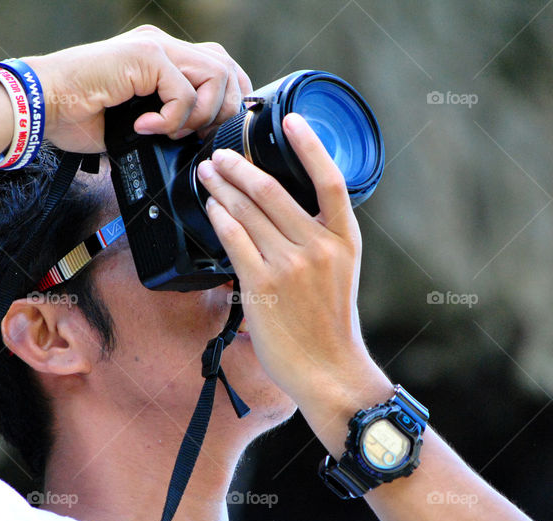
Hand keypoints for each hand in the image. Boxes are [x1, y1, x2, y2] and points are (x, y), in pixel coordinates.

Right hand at [24, 25, 251, 151]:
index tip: (210, 133)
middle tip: (197, 137)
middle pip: (227, 68)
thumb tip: (194, 145)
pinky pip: (184, 92)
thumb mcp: (134, 124)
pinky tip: (145, 128)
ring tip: (169, 132)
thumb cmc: (74, 116)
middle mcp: (161, 45)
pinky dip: (172, 119)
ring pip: (216, 76)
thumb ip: (167, 123)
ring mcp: (155, 47)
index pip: (218, 68)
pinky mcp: (145, 56)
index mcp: (160, 58)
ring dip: (200, 115)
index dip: (226, 103)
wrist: (39, 106)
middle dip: (223, 111)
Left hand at [196, 113, 380, 411]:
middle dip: (239, 166)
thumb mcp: (340, 273)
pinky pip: (233, 238)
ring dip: (221, 187)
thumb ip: (318, 241)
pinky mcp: (262, 284)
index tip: (290, 119)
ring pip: (247, 210)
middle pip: (272, 189)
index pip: (330, 179)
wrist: (328, 370)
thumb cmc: (331, 325)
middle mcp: (319, 247)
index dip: (309, 144)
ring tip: (207, 174)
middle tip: (220, 155)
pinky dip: (218, 217)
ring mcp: (290, 265)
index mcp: (345, 239)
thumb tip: (282, 214)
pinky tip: (210, 207)